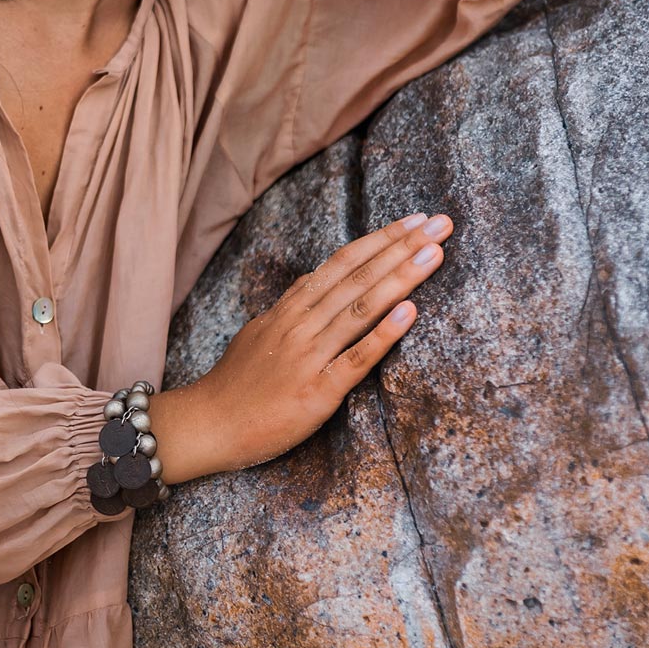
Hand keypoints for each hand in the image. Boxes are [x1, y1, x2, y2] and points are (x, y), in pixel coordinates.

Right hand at [151, 212, 453, 481]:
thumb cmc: (234, 385)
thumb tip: (315, 285)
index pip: (341, 264)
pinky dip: (383, 334)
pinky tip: (410, 312)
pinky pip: (355, 359)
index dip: (380, 240)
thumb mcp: (258, 334)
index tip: (414, 221)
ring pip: (360, 308)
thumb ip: (290, 310)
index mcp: (289, 310)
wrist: (207, 426)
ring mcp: (308, 356)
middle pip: (357, 277)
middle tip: (440, 223)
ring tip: (434, 254)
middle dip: (402, 248)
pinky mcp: (317, 392)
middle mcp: (300, 325)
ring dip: (400, 278)